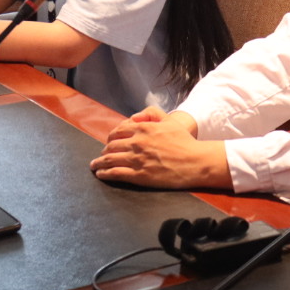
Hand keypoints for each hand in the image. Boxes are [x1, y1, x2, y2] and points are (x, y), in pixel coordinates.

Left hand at [89, 108, 229, 188]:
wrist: (195, 162)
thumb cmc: (184, 142)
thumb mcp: (169, 121)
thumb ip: (152, 114)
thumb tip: (135, 118)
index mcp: (142, 128)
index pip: (118, 131)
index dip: (111, 138)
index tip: (109, 142)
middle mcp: (136, 142)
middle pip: (111, 145)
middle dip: (104, 151)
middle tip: (101, 155)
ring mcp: (136, 159)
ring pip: (110, 159)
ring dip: (99, 162)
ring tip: (94, 166)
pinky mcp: (139, 175)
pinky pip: (116, 173)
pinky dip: (105, 173)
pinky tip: (101, 174)